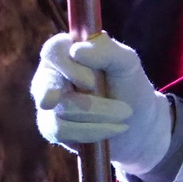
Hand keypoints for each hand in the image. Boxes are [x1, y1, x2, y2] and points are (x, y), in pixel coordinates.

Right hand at [31, 32, 171, 172]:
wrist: (137, 122)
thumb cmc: (129, 85)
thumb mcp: (127, 63)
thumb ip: (106, 50)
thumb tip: (75, 51)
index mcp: (67, 50)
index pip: (53, 50)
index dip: (68, 67)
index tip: (90, 82)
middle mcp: (51, 73)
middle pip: (45, 83)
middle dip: (78, 98)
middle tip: (103, 106)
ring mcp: (47, 101)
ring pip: (59, 111)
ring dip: (97, 115)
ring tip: (123, 116)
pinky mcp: (49, 127)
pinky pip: (60, 131)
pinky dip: (91, 131)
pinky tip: (111, 130)